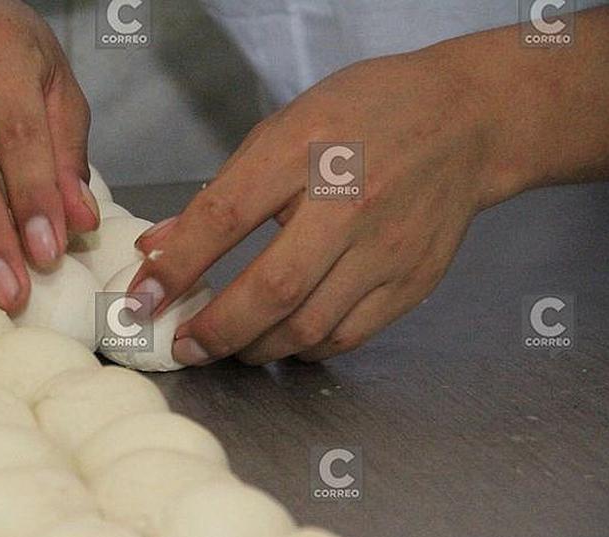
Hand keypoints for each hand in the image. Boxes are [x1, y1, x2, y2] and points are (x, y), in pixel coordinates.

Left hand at [131, 45, 510, 364]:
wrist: (466, 121)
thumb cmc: (364, 115)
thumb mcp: (283, 129)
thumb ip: (220, 192)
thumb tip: (160, 247)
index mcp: (304, 152)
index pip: (224, 218)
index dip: (176, 267)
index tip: (142, 300)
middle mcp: (349, 203)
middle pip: (271, 289)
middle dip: (215, 330)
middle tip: (185, 346)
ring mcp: (387, 247)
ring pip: (309, 326)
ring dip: (256, 347)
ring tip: (230, 345)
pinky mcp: (413, 280)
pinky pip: (348, 335)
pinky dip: (305, 349)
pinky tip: (284, 340)